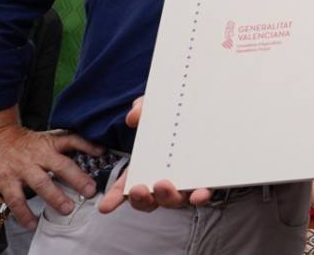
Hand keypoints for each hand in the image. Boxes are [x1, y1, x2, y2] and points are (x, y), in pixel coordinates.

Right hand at [0, 106, 101, 228]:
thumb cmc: (21, 143)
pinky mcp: (6, 180)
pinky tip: (32, 222)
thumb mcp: (45, 139)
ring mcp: (22, 168)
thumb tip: (94, 152)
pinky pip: (16, 199)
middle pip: (62, 165)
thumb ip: (64, 147)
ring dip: (55, 197)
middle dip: (78, 179)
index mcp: (49, 143)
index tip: (102, 152)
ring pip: (41, 183)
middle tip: (90, 191)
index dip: (88, 145)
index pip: (72, 140)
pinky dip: (24, 213)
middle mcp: (38, 155)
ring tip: (66, 209)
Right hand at [97, 97, 213, 213]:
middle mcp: (164, 178)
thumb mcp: (157, 108)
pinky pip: (203, 192)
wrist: (208, 108)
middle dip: (141, 199)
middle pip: (149, 199)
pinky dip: (199, 196)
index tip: (105, 206)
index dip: (116, 197)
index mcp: (147, 167)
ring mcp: (185, 182)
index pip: (127, 186)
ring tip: (162, 185)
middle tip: (139, 189)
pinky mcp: (208, 179)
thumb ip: (143, 108)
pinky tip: (197, 195)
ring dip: (167, 198)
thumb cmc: (176, 114)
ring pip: (173, 200)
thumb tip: (134, 117)